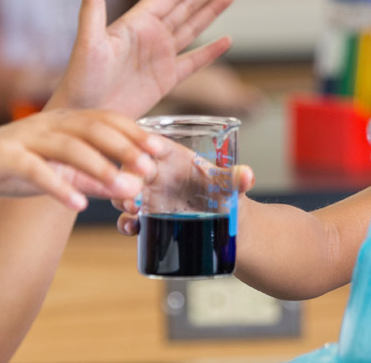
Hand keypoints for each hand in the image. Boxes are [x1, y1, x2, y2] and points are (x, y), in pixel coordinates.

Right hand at [0, 110, 171, 210]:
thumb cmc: (10, 169)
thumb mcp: (56, 173)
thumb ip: (91, 179)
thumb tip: (130, 189)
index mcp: (62, 121)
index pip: (106, 120)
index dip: (136, 133)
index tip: (163, 150)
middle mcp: (47, 123)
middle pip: (93, 128)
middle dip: (126, 146)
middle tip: (151, 166)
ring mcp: (24, 137)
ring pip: (69, 147)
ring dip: (99, 167)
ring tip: (123, 188)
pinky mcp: (2, 157)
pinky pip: (35, 170)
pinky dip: (58, 186)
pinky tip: (77, 205)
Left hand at [48, 0, 235, 118]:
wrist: (83, 116)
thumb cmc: (79, 80)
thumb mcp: (88, 41)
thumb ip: (92, 5)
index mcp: (135, 24)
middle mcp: (150, 37)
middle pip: (184, 7)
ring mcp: (159, 58)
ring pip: (192, 29)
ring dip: (210, 12)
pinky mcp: (165, 81)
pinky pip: (193, 62)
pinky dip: (210, 52)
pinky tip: (226, 41)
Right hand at [110, 143, 255, 234]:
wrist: (223, 224)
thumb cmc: (223, 195)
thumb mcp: (228, 186)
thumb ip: (236, 179)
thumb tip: (248, 175)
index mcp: (171, 156)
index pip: (155, 144)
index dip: (150, 143)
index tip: (151, 148)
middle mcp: (155, 172)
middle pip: (132, 166)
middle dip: (129, 173)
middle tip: (134, 184)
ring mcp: (146, 195)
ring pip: (124, 190)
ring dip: (122, 196)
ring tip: (132, 206)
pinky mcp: (144, 216)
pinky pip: (128, 217)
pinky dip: (126, 222)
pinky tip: (132, 227)